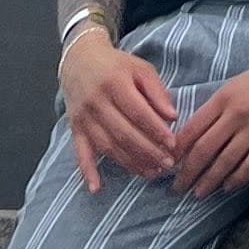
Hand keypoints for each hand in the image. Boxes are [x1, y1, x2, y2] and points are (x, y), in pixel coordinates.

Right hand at [61, 28, 177, 193]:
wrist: (80, 60)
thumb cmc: (116, 66)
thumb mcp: (141, 68)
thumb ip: (157, 91)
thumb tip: (172, 116)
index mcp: (115, 83)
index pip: (139, 112)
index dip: (156, 131)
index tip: (173, 144)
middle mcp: (96, 102)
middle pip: (124, 133)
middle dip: (148, 152)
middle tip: (168, 164)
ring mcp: (84, 117)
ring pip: (107, 146)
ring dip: (130, 163)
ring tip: (151, 173)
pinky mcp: (75, 128)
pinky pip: (80, 153)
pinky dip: (86, 172)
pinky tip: (96, 188)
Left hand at [167, 38, 248, 198]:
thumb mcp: (235, 84)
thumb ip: (216, 107)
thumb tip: (193, 135)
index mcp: (223, 97)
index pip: (192, 129)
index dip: (177, 150)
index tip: (168, 164)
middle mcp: (236, 113)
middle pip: (204, 150)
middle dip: (188, 173)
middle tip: (177, 188)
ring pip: (226, 162)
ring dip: (209, 181)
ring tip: (198, 194)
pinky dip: (237, 179)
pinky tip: (227, 187)